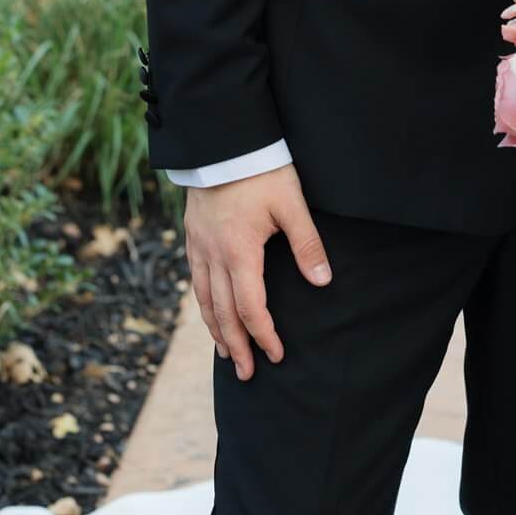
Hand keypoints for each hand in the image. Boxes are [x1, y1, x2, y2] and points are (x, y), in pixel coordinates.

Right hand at [183, 163, 331, 380]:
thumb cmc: (262, 170)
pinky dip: (204, 304)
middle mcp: (213, 256)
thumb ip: (307, 244)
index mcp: (239, 253)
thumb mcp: (291, 204)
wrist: (223, 140)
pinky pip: (195, 280)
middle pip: (222, 313)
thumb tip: (322, 280)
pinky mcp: (192, 236)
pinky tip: (210, 310)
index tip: (276, 355)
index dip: (263, 335)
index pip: (250, 308)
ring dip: (215, 330)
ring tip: (226, 352)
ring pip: (203, 300)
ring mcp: (199, 247)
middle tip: (247, 373)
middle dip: (236, 345)